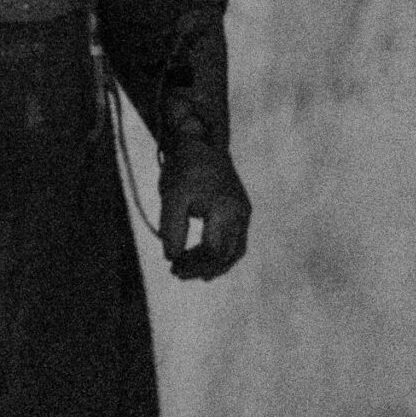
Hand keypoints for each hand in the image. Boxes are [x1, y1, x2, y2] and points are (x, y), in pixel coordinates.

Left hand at [158, 140, 250, 279]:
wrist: (202, 142)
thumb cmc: (184, 168)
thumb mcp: (172, 197)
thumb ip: (172, 228)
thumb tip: (171, 257)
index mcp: (225, 210)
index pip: (213, 251)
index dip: (193, 264)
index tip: (173, 268)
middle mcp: (240, 214)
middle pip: (225, 254)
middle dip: (202, 268)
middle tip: (177, 273)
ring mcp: (244, 212)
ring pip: (235, 250)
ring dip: (214, 264)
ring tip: (192, 273)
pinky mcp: (242, 210)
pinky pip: (236, 240)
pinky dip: (222, 253)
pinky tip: (206, 259)